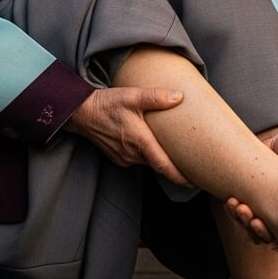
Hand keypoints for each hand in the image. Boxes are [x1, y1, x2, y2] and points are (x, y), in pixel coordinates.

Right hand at [64, 87, 189, 186]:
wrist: (81, 113)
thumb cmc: (107, 104)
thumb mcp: (132, 96)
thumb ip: (156, 97)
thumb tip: (179, 97)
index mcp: (139, 141)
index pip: (163, 166)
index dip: (180, 177)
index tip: (195, 182)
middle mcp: (132, 154)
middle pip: (159, 166)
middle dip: (176, 169)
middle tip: (196, 168)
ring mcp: (124, 158)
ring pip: (149, 162)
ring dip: (162, 161)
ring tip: (179, 157)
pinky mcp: (119, 157)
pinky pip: (139, 160)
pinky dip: (150, 157)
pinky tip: (156, 148)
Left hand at [223, 124, 277, 247]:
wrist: (269, 141)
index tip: (271, 239)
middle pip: (268, 236)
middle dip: (257, 230)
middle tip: (248, 214)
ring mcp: (262, 211)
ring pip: (251, 229)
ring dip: (242, 221)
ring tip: (235, 204)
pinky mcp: (247, 203)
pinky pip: (238, 215)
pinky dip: (233, 212)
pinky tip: (229, 204)